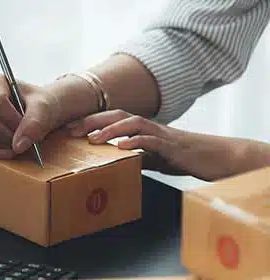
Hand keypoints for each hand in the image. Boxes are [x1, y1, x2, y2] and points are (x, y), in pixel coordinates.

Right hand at [0, 75, 61, 158]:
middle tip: (28, 136)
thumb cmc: (38, 103)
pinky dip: (4, 152)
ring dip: (10, 145)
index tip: (28, 127)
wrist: (36, 110)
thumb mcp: (43, 107)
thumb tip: (19, 145)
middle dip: (13, 135)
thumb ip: (34, 122)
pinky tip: (15, 148)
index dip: (13, 120)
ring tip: (23, 139)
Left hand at [67, 109, 269, 181]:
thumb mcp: (150, 158)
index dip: (87, 122)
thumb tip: (112, 163)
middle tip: (69, 130)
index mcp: (139, 128)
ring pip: (130, 123)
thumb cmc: (180, 157)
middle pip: (115, 116)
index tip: (66, 128)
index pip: (109, 119)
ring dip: (109, 130)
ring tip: (91, 139)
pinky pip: (151, 140)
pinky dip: (135, 143)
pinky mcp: (170, 145)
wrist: (213, 157)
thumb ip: (132, 157)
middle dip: (90, 121)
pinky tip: (121, 149)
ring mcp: (158, 133)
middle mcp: (146, 126)